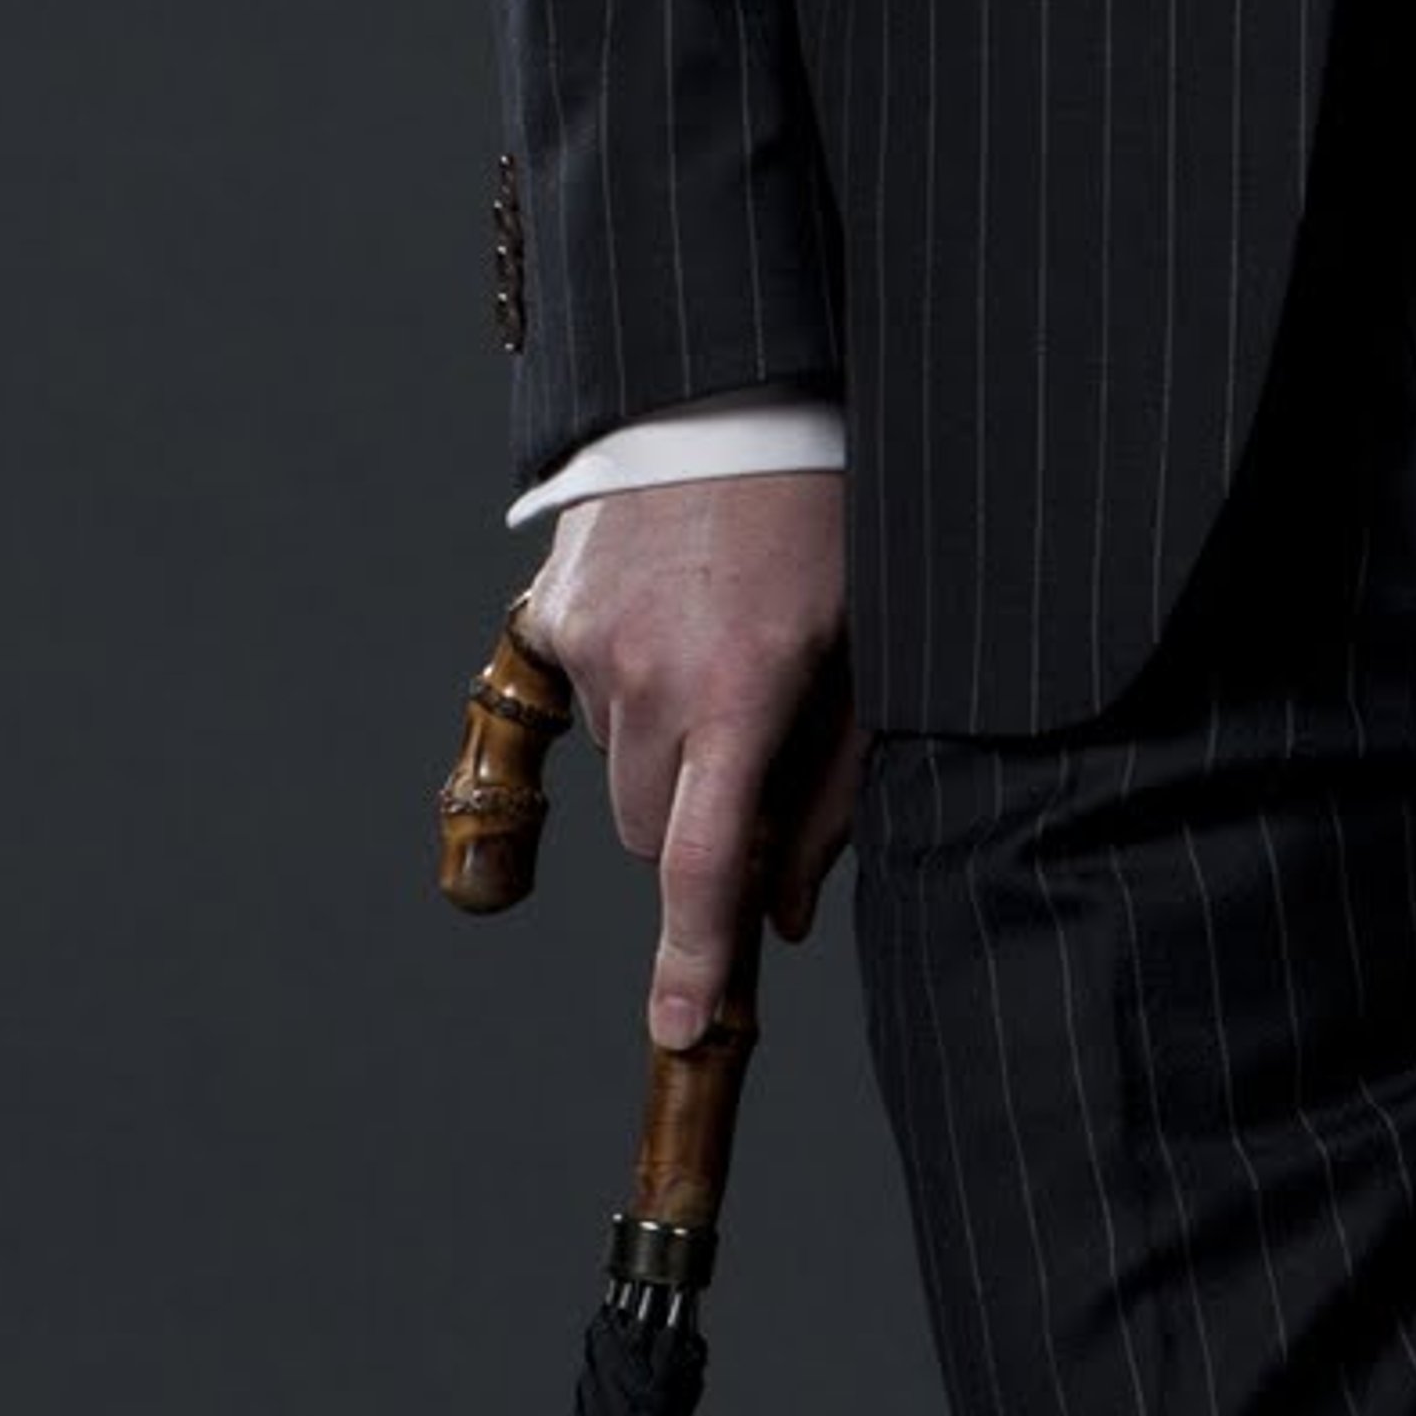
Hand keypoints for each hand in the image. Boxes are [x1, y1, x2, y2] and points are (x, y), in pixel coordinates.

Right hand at [514, 465, 860, 1045]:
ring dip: (664, 752)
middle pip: (651, 833)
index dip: (693, 959)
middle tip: (758, 749)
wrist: (733, 386)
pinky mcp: (552, 611)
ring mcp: (590, 644)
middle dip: (696, 825)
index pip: (699, 865)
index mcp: (739, 692)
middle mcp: (650, 677)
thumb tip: (785, 916)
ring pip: (618, 769)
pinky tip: (672, 616)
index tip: (681, 1029)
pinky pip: (580, 699)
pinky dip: (624, 688)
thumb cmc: (826, 514)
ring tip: (724, 648)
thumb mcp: (864, 650)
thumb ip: (830, 789)